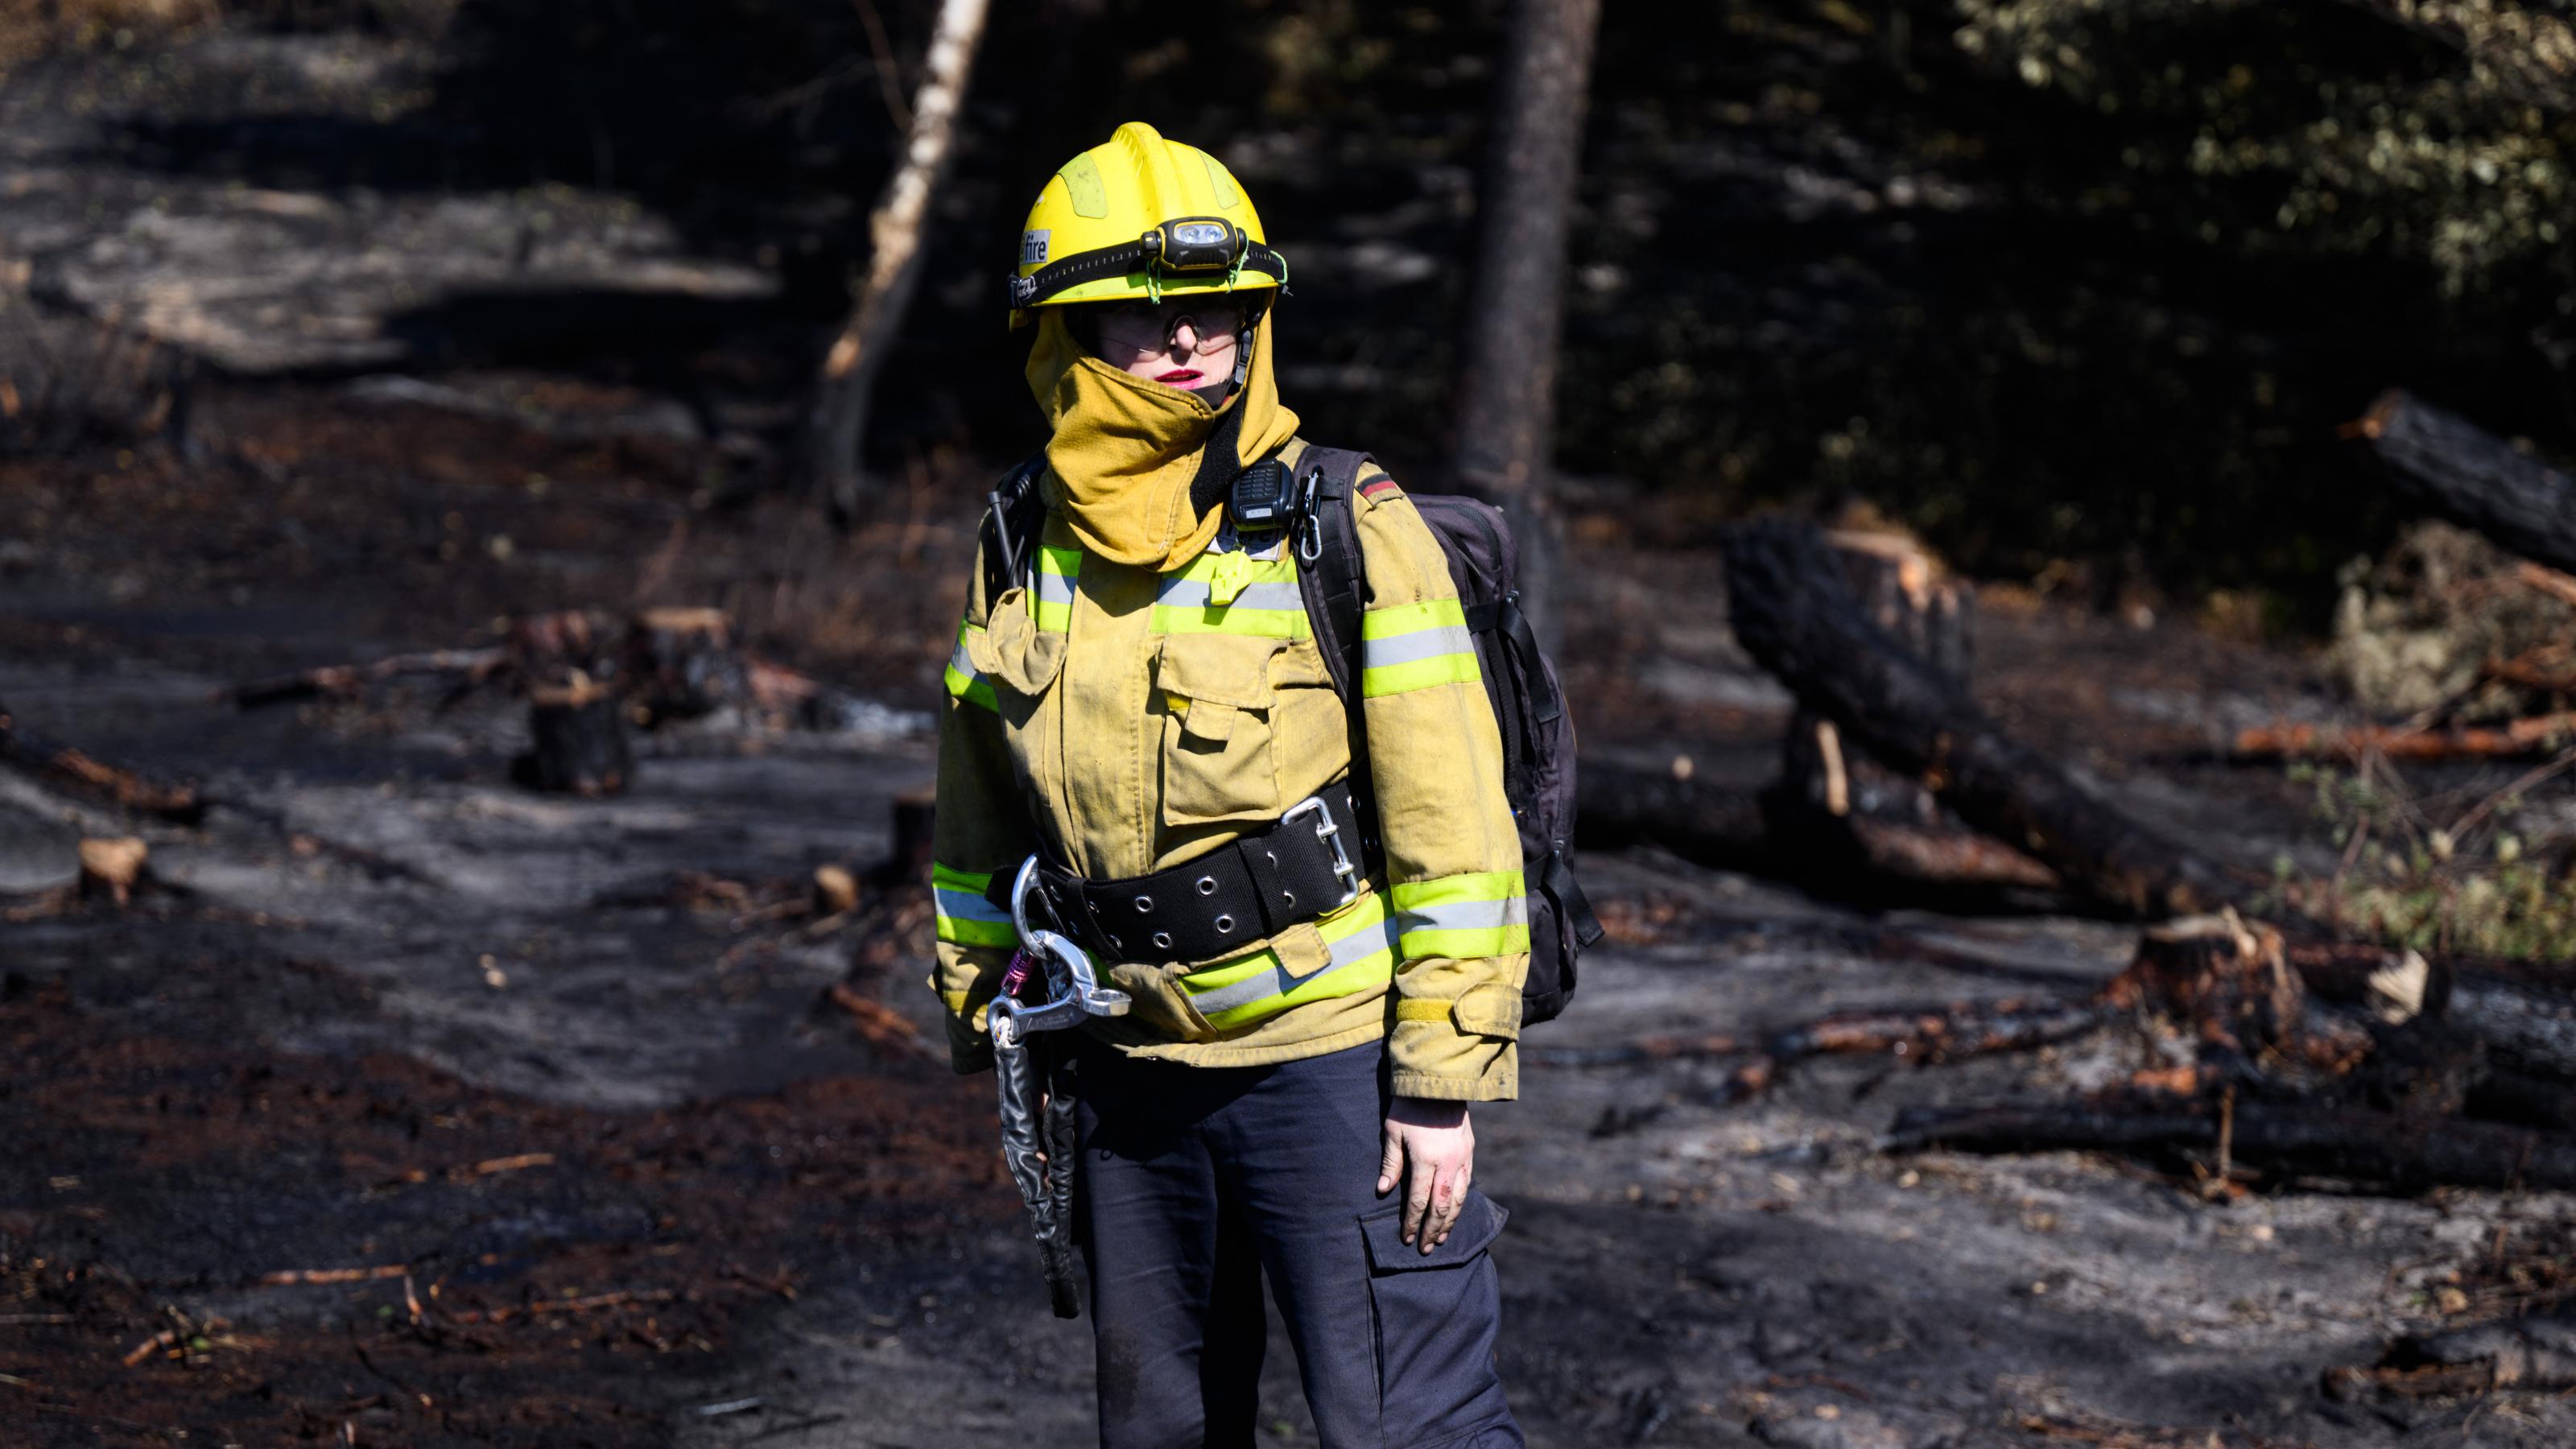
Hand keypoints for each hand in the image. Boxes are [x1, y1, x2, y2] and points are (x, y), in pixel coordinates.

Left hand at [1376, 1096, 1472, 1253]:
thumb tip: (1384, 1191)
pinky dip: (1460, 1203)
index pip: (1419, 1200)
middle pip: (1441, 1206)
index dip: (1412, 1222)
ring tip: (1441, 1239)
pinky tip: (1454, 1212)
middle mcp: (1447, 1163)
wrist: (1439, 1082)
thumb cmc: (1409, 1106)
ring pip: (1458, 1199)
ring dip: (1449, 1222)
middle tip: (1426, 1250)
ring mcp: (1462, 1158)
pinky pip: (1467, 1184)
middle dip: (1433, 1230)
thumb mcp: (1393, 1131)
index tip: (1406, 1239)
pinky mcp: (1469, 1151)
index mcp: (1426, 1159)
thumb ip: (1391, 1162)